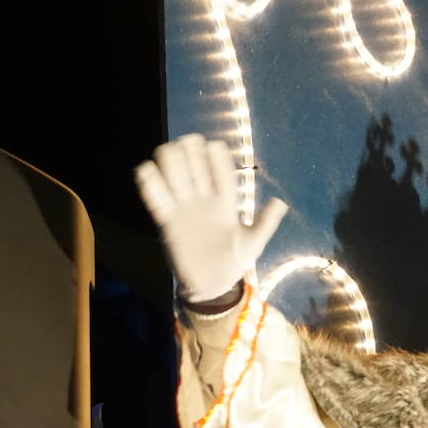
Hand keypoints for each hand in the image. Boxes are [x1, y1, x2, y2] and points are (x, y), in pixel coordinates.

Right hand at [135, 134, 287, 303]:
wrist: (212, 285)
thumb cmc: (234, 262)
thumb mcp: (253, 243)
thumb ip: (265, 223)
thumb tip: (281, 202)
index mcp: (225, 203)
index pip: (221, 174)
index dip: (217, 159)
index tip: (214, 146)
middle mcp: (204, 201)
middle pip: (196, 170)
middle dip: (191, 154)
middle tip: (187, 142)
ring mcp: (185, 209)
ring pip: (175, 179)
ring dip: (170, 163)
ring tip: (167, 150)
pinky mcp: (168, 222)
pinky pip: (157, 200)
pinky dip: (150, 185)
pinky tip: (145, 170)